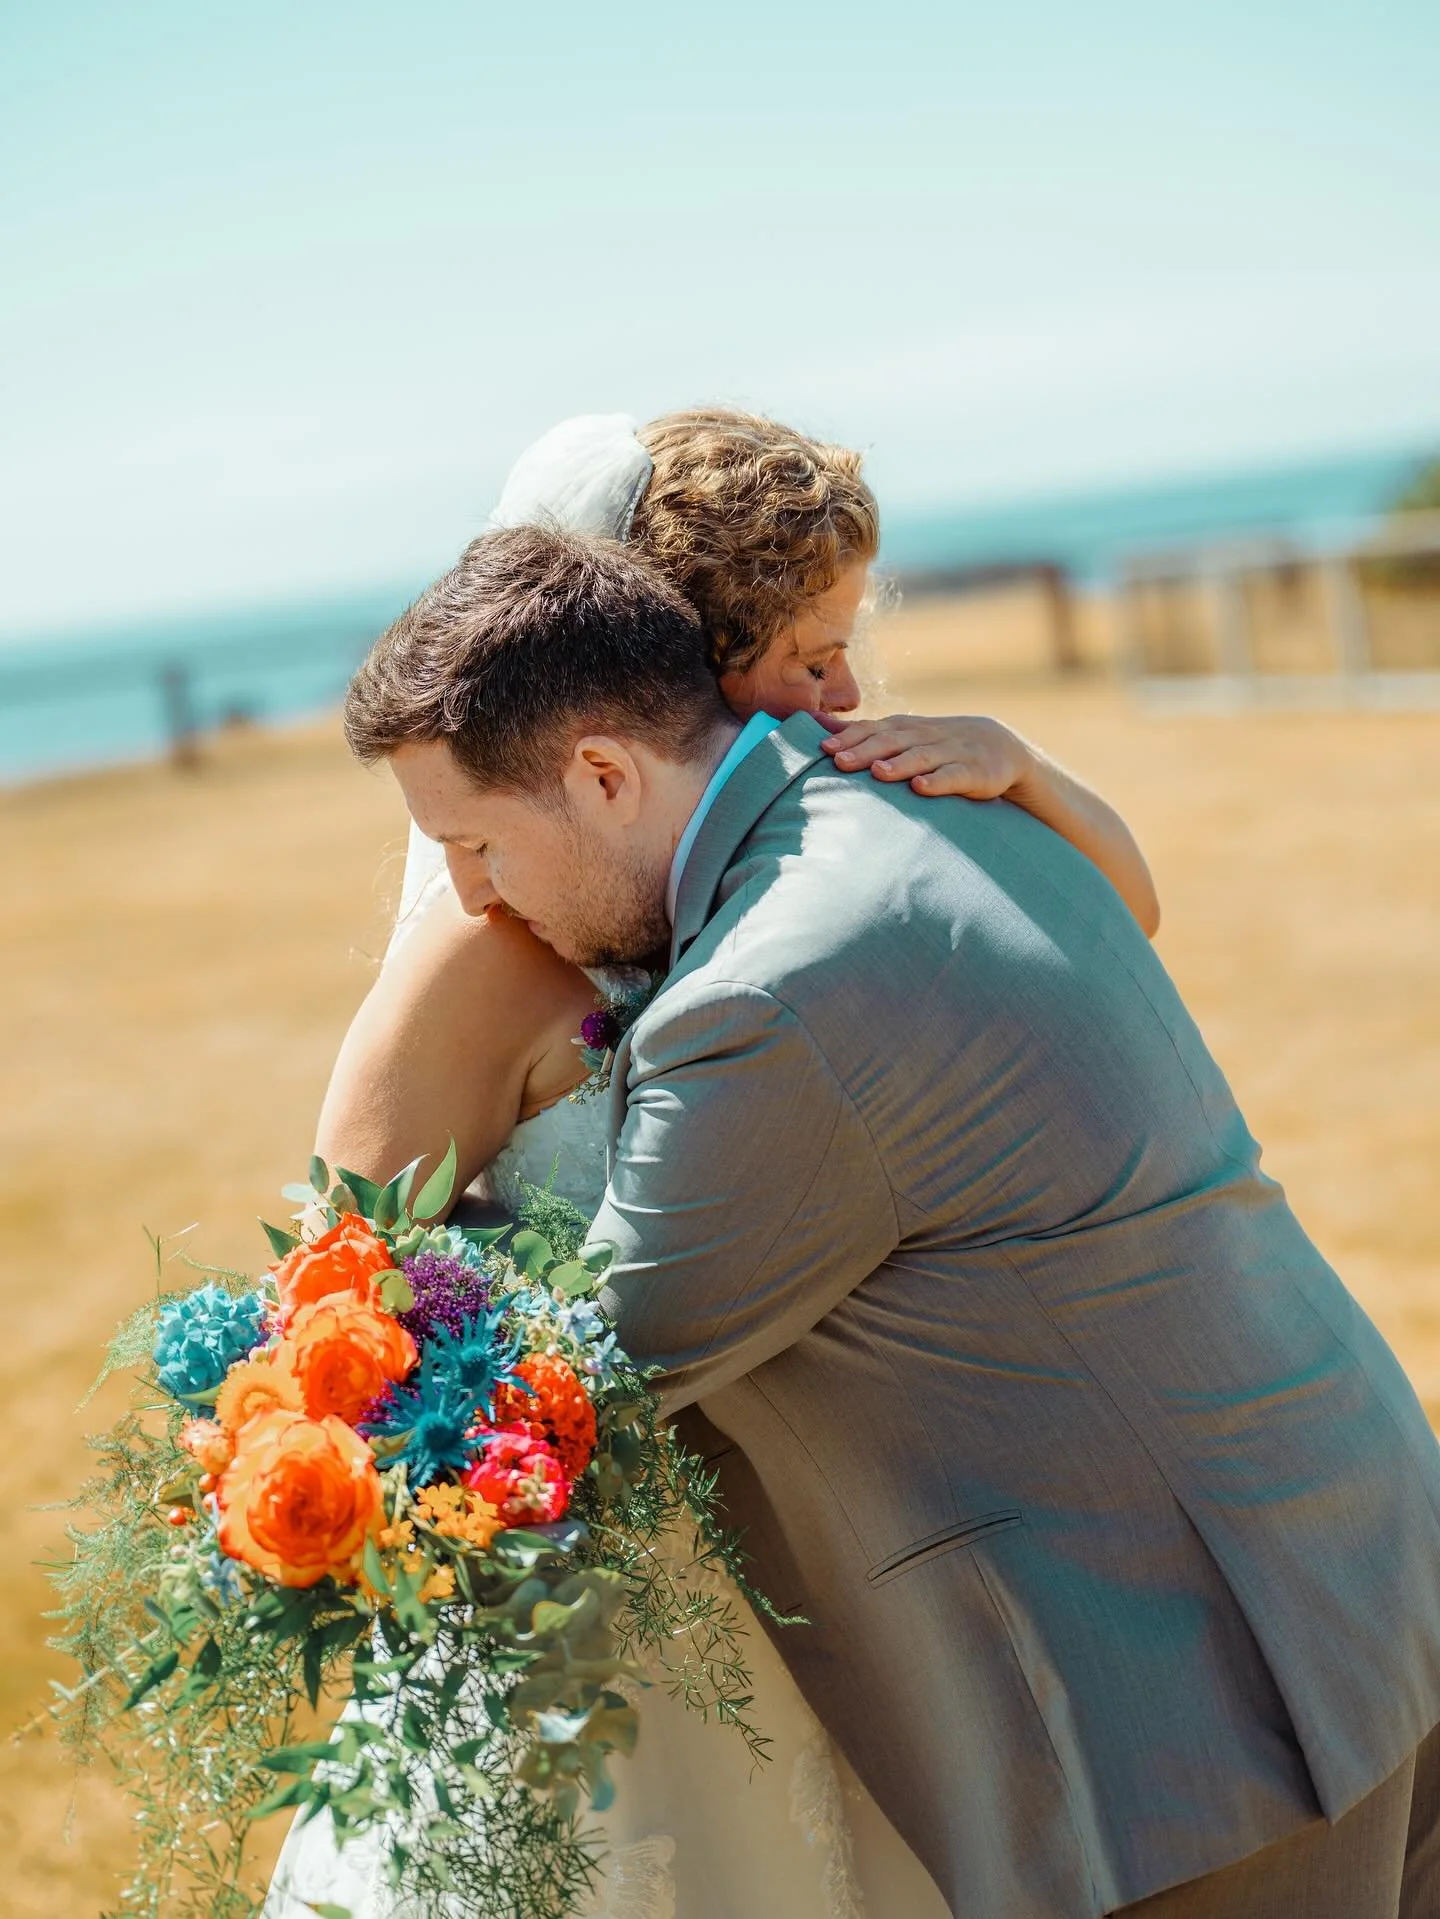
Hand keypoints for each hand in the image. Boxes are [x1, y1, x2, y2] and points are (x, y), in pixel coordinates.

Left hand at [820, 713, 1032, 798]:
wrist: (1000, 747)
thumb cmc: (938, 744)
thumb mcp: (903, 735)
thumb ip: (862, 732)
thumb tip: (815, 723)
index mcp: (908, 728)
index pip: (876, 728)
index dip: (851, 737)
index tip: (824, 748)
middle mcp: (927, 736)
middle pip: (894, 741)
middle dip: (866, 750)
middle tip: (840, 760)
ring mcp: (952, 752)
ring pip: (922, 756)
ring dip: (900, 764)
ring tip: (878, 772)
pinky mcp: (975, 772)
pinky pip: (955, 775)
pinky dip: (938, 781)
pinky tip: (921, 788)